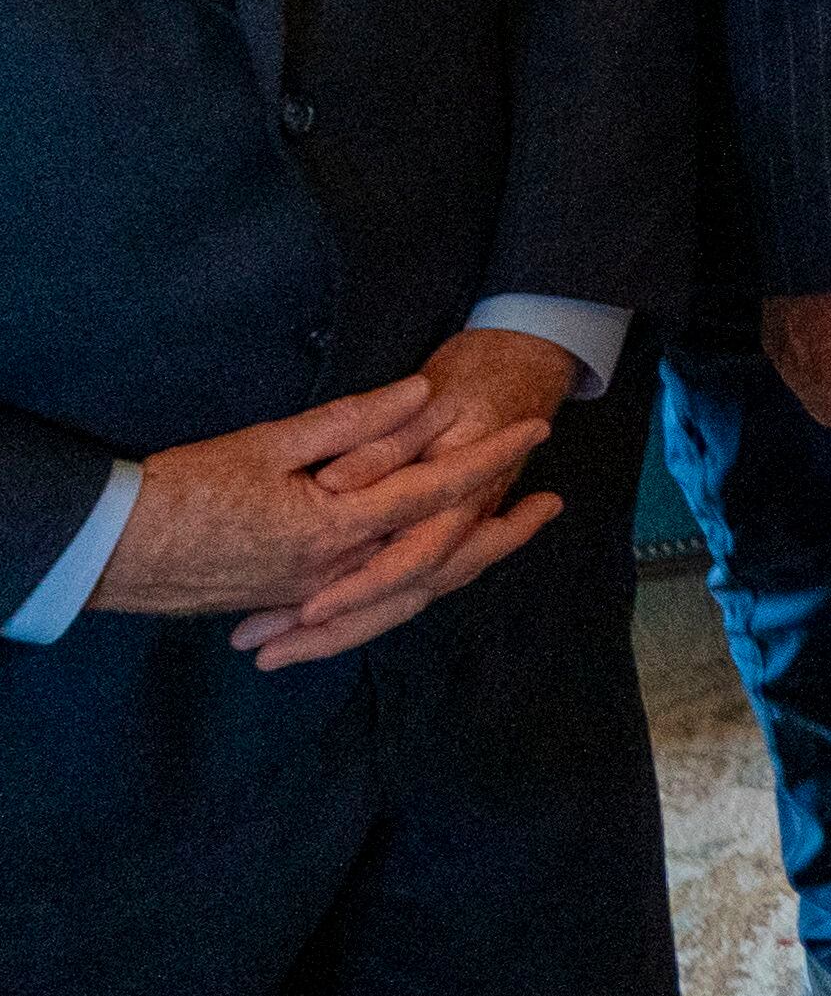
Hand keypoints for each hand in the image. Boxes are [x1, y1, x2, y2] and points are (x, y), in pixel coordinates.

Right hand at [88, 377, 553, 663]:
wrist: (115, 549)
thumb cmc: (185, 489)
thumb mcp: (270, 442)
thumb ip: (352, 423)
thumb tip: (420, 392)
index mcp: (338, 527)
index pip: (438, 489)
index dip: (491, 456)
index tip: (536, 428)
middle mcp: (341, 570)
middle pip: (447, 559)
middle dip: (504, 533)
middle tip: (550, 504)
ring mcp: (321, 594)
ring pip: (417, 588)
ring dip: (469, 562)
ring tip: (508, 532)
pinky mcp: (300, 603)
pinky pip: (376, 603)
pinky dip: (416, 587)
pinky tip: (435, 569)